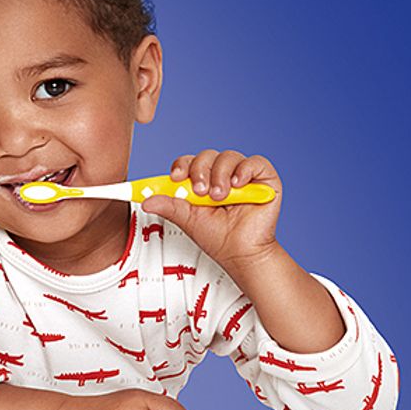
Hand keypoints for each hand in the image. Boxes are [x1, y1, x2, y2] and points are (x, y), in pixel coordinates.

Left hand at [140, 149, 283, 272]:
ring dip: (220, 175)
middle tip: (200, 192)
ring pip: (228, 156)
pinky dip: (244, 170)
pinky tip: (238, 184)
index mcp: (202, 181)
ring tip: (219, 197)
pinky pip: (255, 161)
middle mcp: (222, 175)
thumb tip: (145, 200)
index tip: (176, 177)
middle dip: (200, 171)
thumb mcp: (187, 219)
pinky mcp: (265, 179)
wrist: (241, 253)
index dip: (182, 166)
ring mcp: (243, 176)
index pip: (189, 163)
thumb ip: (168, 206)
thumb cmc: (217, 237)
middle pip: (207, 156)